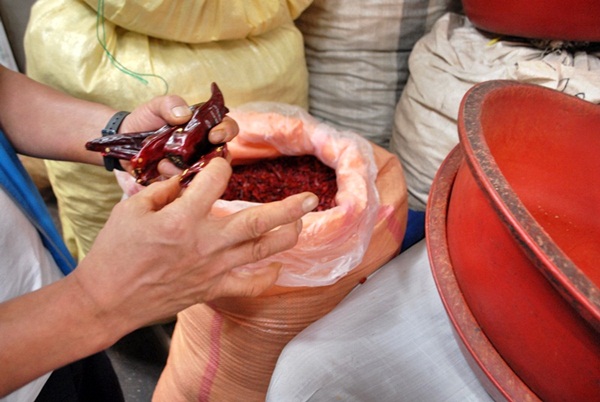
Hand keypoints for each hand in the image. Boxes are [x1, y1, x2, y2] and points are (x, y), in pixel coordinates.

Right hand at [74, 157, 317, 331]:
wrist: (107, 300)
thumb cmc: (115, 252)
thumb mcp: (131, 209)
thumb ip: (164, 190)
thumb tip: (187, 179)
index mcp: (183, 218)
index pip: (217, 179)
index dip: (221, 165)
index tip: (219, 165)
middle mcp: (206, 243)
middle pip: (259, 221)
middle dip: (290, 207)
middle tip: (312, 198)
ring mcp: (213, 269)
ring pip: (263, 251)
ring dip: (287, 235)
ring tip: (301, 222)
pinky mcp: (213, 288)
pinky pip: (250, 285)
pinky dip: (269, 276)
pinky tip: (277, 265)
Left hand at [116, 94, 238, 176]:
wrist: (123, 139)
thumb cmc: (145, 120)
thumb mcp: (156, 106)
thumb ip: (170, 104)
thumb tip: (184, 115)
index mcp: (204, 126)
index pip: (227, 127)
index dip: (226, 131)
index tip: (214, 135)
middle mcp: (203, 146)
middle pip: (223, 154)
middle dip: (216, 158)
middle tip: (199, 157)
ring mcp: (193, 165)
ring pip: (205, 172)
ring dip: (189, 169)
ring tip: (164, 162)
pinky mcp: (181, 179)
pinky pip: (186, 183)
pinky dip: (174, 177)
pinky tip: (159, 168)